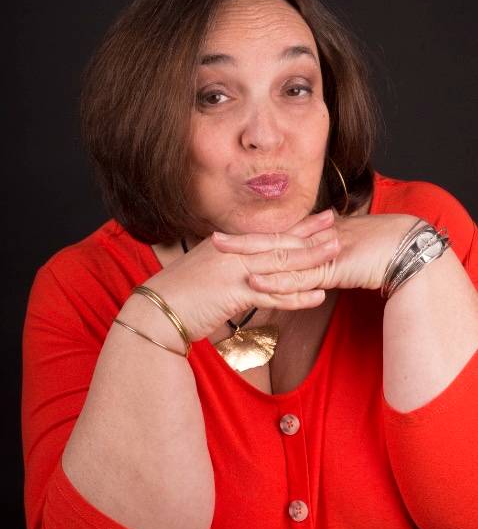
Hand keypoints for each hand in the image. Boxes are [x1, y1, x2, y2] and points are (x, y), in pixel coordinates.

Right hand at [142, 209, 339, 340]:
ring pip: (280, 263)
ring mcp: (234, 271)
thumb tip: (248, 269)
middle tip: (336, 226)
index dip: (295, 226)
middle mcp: (234, 253)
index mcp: (228, 246)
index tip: (318, 217)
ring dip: (311, 259)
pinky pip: (272, 294)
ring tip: (337, 253)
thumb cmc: (178, 294)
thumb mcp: (205, 272)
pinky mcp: (234, 294)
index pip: (268, 234)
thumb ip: (228, 265)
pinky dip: (296, 295)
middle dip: (310, 234)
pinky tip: (318, 296)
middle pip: (278, 242)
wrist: (154, 310)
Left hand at [212, 212, 418, 296]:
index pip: (277, 236)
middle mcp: (313, 241)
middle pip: (270, 240)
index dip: (252, 237)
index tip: (228, 237)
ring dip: (249, 255)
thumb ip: (323, 262)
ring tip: (221, 253)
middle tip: (211, 239)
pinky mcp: (331, 269)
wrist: (405, 247)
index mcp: (314, 237)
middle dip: (240, 241)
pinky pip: (298, 277)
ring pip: (278, 256)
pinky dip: (276, 281)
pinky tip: (256, 282)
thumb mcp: (343, 256)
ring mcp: (320, 254)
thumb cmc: (377, 252)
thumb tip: (308, 270)